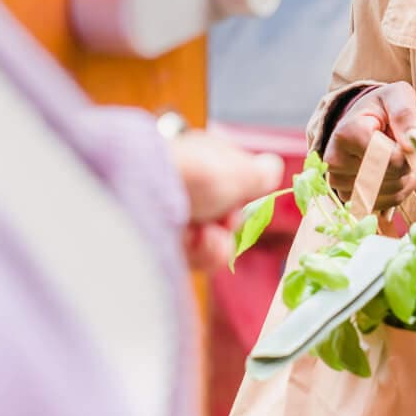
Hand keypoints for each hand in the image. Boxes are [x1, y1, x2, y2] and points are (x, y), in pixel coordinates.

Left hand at [170, 130, 284, 272]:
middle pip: (225, 217)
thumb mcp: (239, 170)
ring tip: (205, 236)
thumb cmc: (196, 176)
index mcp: (202, 159)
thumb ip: (261, 173)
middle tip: (225, 220)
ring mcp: (173, 216)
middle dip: (230, 224)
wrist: (143, 196)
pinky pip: (193, 256)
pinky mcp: (162, 242)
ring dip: (217, 243)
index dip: (244, 195)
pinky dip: (198, 252)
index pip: (233, 181)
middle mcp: (187, 186)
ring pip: (213, 241)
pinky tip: (193, 243)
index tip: (246, 197)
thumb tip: (272, 166)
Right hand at [325, 82, 415, 212]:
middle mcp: (335, 160)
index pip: (390, 159)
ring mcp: (338, 182)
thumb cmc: (382, 107)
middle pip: (390, 177)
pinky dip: (396, 192)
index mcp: (347, 132)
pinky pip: (383, 204)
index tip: (403, 137)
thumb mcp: (397, 97)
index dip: (407, 153)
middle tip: (401, 147)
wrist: (363, 119)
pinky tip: (391, 174)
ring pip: (389, 193)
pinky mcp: (346, 198)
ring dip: (403, 179)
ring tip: (396, 158)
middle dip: (407, 165)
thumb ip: (406, 114)